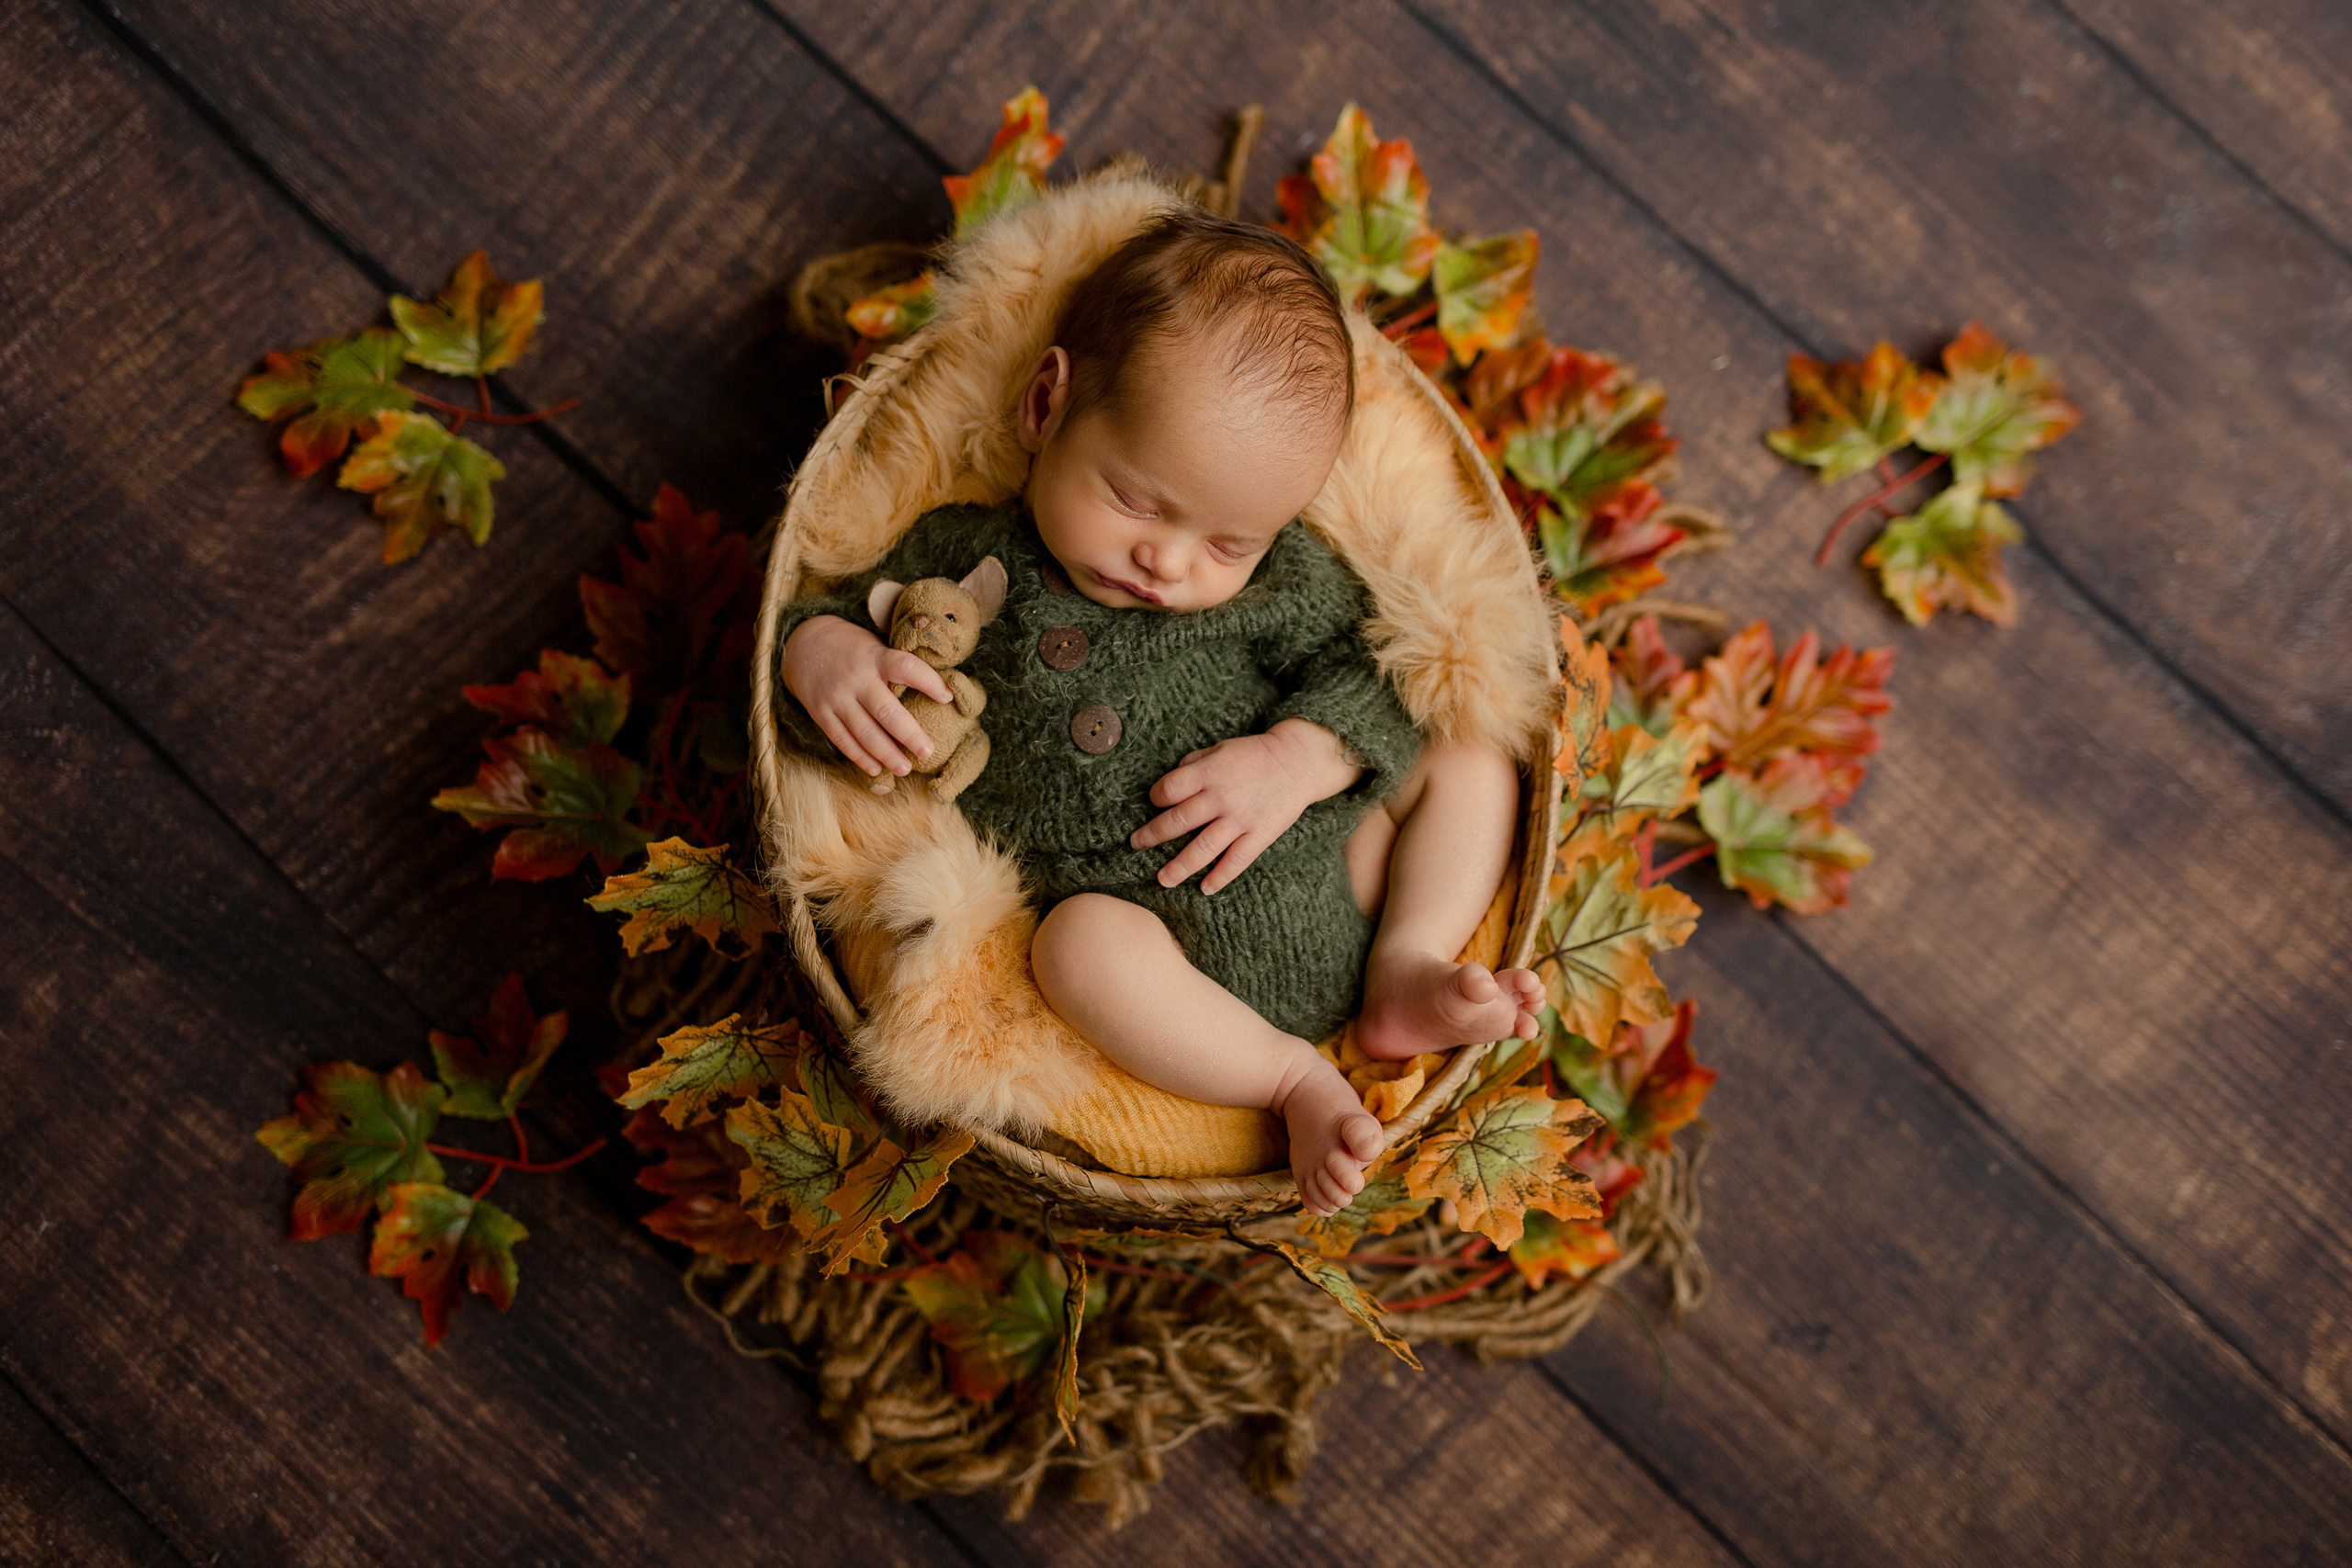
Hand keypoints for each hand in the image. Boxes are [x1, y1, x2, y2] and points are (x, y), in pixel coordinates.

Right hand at [780, 615, 953, 777]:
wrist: (804, 644)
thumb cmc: (854, 650)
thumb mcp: (876, 647)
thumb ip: (898, 668)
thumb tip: (942, 692)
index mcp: (876, 658)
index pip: (906, 667)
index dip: (928, 681)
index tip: (947, 696)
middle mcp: (856, 678)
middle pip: (886, 711)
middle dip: (909, 735)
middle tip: (928, 752)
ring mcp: (837, 697)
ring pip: (865, 732)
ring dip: (887, 754)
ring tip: (906, 769)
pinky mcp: (821, 713)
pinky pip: (843, 739)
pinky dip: (860, 757)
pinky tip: (877, 769)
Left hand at [1131, 719, 1363, 892]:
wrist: (1298, 761)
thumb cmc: (1254, 754)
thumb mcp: (1220, 748)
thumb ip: (1193, 763)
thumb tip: (1170, 781)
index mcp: (1209, 772)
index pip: (1170, 789)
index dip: (1156, 797)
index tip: (1154, 802)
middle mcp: (1222, 797)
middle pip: (1179, 821)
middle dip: (1153, 835)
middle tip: (1136, 845)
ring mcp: (1241, 819)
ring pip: (1203, 847)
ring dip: (1179, 866)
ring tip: (1162, 879)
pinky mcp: (1259, 835)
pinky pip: (1236, 861)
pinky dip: (1220, 876)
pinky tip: (1204, 888)